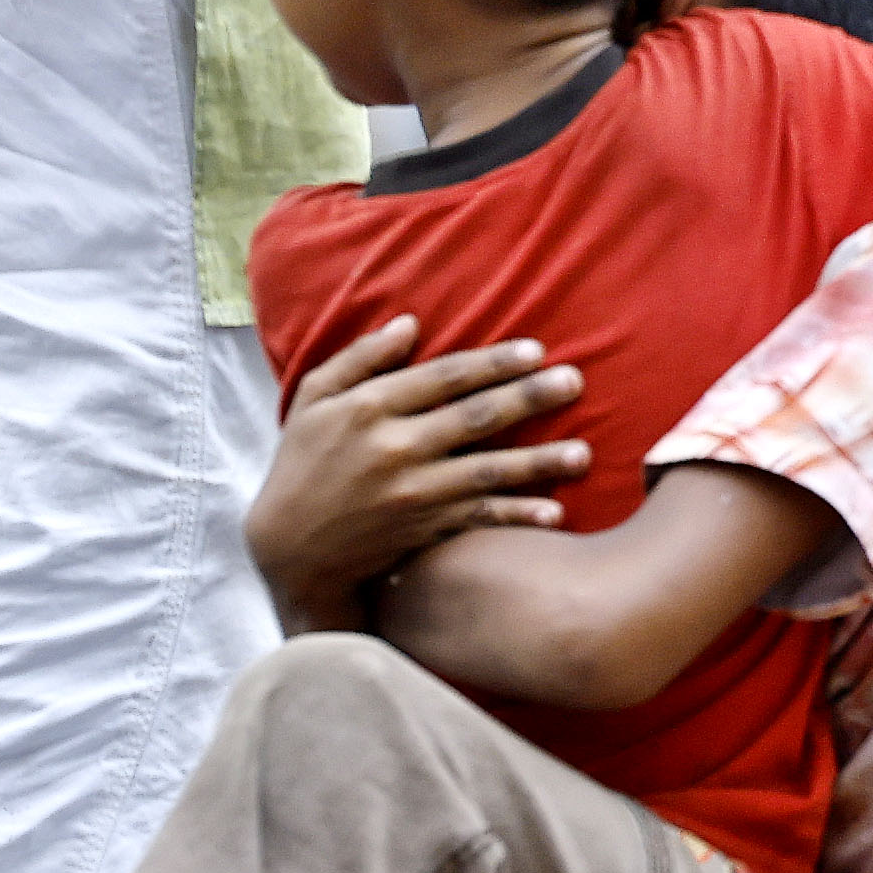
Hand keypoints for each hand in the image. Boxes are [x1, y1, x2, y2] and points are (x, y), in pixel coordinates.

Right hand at [243, 316, 588, 635]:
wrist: (289, 548)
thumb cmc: (304, 463)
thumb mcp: (315, 402)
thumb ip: (360, 359)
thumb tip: (409, 323)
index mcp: (367, 409)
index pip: (443, 377)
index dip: (492, 363)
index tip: (536, 350)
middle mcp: (393, 448)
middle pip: (475, 418)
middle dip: (530, 398)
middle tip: (576, 381)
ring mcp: (411, 492)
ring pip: (486, 471)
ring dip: (539, 462)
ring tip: (584, 453)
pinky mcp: (422, 529)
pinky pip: (478, 519)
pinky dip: (516, 516)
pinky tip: (555, 512)